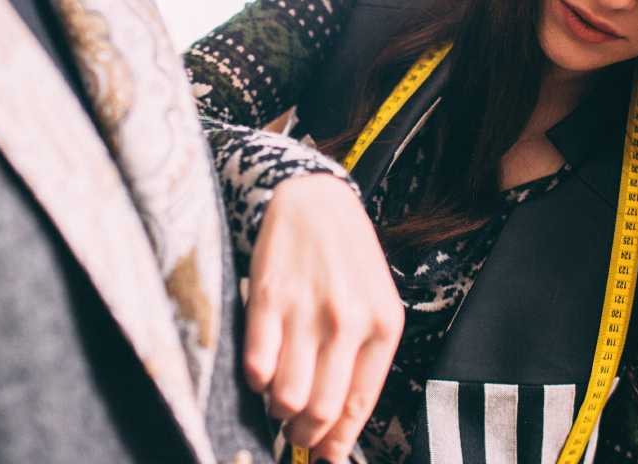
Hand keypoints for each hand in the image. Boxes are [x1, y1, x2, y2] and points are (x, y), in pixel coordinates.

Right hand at [244, 174, 403, 462]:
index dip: (336, 442)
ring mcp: (307, 311)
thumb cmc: (347, 259)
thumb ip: (362, 360)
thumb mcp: (376, 304)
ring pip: (287, 396)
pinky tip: (261, 371)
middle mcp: (348, 322)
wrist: (314, 200)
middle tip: (294, 432)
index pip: (359, 406)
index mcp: (382, 327)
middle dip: (303, 433)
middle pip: (321, 410)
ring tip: (278, 400)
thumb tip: (338, 427)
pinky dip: (255, 381)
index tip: (323, 454)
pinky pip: (257, 365)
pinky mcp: (268, 299)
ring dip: (278, 410)